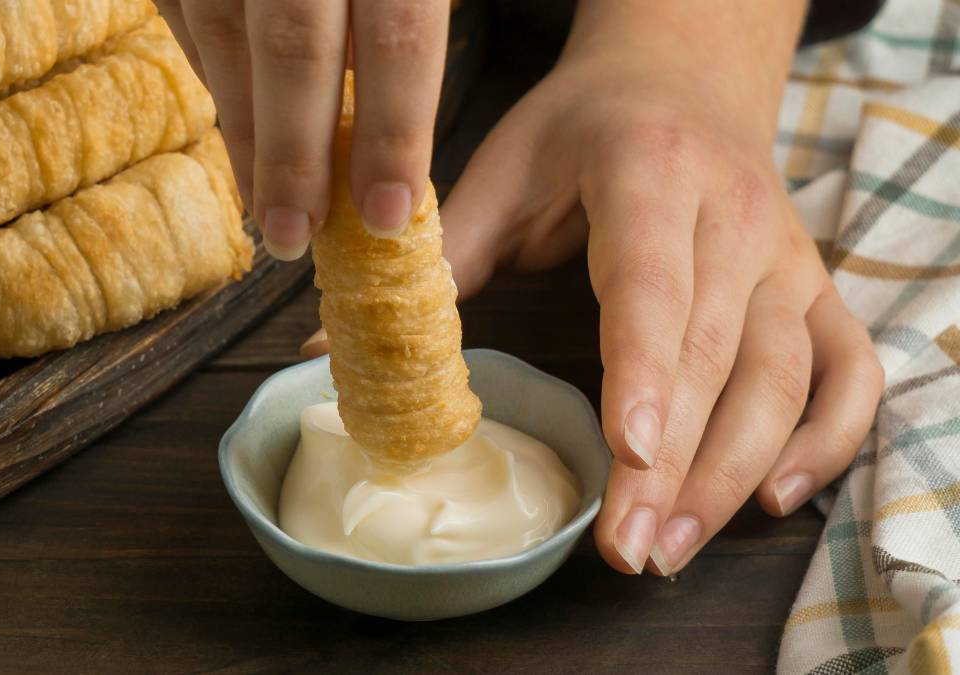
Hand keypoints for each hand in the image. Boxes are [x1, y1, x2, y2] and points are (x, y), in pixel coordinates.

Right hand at [156, 0, 449, 259]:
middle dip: (295, 155)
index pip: (398, 39)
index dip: (393, 134)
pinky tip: (239, 130)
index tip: (387, 218)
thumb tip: (395, 153)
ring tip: (267, 210)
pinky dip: (214, 80)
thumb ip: (409, 28)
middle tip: (296, 237)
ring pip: (227, 38)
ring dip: (245, 136)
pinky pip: (185, 14)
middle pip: (296, 48)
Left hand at [440, 2, 882, 574]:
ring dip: (733, 472)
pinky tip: (772, 498)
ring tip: (669, 547)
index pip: (652, 279)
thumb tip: (331, 351)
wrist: (684, 77)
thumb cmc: (583, 129)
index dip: (643, 366)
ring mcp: (786, 258)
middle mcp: (733, 217)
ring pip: (785, 376)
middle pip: (714, 351)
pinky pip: (848, 372)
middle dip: (673, 461)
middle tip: (625, 547)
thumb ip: (437, 259)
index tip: (627, 451)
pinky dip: (827, 440)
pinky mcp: (814, 288)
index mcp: (647, 173)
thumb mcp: (504, 170)